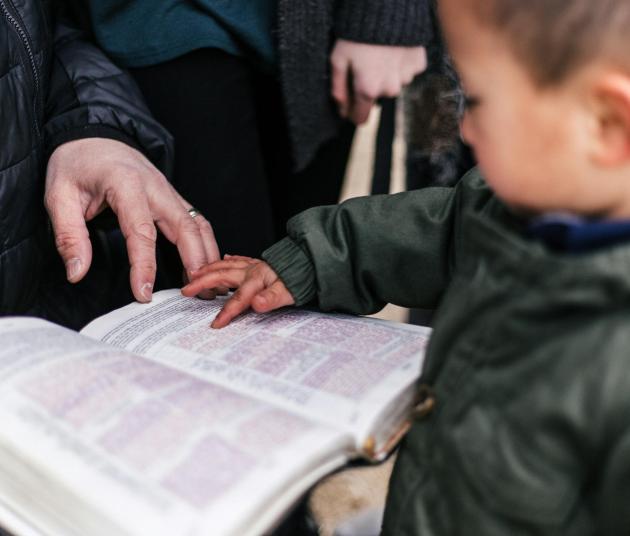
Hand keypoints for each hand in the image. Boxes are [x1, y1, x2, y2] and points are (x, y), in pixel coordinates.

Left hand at [45, 138, 219, 302]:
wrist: (95, 136)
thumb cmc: (77, 164)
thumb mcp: (59, 196)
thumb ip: (69, 236)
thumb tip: (77, 272)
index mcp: (126, 184)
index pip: (141, 231)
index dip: (144, 266)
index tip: (143, 294)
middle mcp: (156, 187)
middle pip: (186, 228)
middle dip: (196, 262)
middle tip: (198, 294)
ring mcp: (169, 192)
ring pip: (199, 225)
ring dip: (208, 255)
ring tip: (210, 285)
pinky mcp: (174, 198)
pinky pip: (198, 222)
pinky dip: (206, 245)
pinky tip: (206, 266)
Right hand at [182, 255, 294, 327]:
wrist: (313, 262)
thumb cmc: (302, 279)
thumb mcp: (291, 292)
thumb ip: (272, 298)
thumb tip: (257, 304)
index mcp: (258, 278)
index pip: (239, 298)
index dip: (227, 312)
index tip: (215, 324)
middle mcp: (253, 270)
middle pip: (223, 275)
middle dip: (203, 283)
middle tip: (187, 290)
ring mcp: (255, 265)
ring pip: (226, 265)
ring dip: (209, 269)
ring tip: (195, 273)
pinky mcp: (259, 263)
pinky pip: (239, 259)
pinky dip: (229, 260)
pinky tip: (224, 259)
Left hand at [330, 40, 427, 123]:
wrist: (387, 9)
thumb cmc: (357, 34)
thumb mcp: (338, 60)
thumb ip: (338, 89)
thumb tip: (342, 111)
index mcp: (368, 90)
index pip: (361, 118)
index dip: (353, 112)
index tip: (349, 104)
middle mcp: (389, 89)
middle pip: (377, 98)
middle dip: (370, 88)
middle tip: (364, 66)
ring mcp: (406, 77)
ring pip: (393, 85)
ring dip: (386, 75)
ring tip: (379, 55)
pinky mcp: (418, 64)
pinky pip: (407, 71)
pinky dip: (400, 64)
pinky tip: (394, 51)